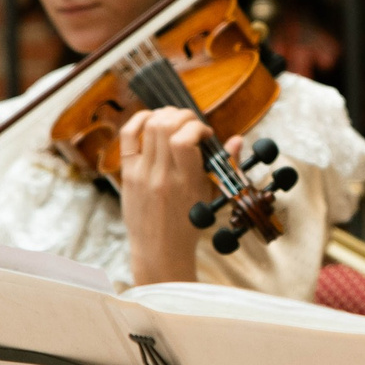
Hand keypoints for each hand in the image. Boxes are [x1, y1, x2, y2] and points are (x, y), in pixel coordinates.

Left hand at [117, 105, 212, 284]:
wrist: (159, 250)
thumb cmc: (188, 225)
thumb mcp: (210, 196)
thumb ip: (224, 166)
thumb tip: (237, 139)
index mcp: (186, 183)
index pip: (185, 139)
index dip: (197, 126)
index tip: (205, 134)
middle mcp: (162, 176)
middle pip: (166, 125)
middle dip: (183, 115)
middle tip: (191, 123)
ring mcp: (142, 173)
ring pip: (148, 126)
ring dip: (165, 114)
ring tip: (175, 122)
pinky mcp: (128, 173)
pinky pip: (127, 136)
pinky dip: (139, 119)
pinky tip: (151, 120)